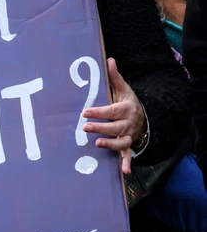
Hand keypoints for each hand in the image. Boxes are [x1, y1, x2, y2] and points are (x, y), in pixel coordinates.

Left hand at [81, 58, 146, 174]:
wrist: (145, 118)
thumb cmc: (128, 103)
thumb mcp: (123, 89)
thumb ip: (114, 77)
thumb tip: (109, 59)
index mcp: (125, 109)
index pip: (110, 110)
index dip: (98, 111)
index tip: (85, 112)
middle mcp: (128, 123)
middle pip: (114, 126)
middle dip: (100, 127)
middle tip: (85, 127)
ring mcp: (128, 136)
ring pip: (121, 141)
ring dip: (110, 143)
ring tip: (98, 143)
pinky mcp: (128, 146)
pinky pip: (128, 155)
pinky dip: (127, 163)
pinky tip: (125, 172)